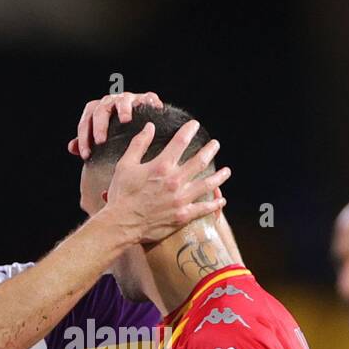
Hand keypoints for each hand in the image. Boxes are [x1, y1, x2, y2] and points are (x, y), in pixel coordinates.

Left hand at [68, 91, 163, 159]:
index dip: (84, 138)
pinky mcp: (145, 98)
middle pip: (102, 109)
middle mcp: (110, 101)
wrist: (137, 121)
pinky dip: (150, 101)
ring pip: (123, 100)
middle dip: (100, 125)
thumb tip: (71, 148)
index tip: (86, 155)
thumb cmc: (115, 133)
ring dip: (124, 109)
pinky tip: (155, 108)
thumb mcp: (99, 138)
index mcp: (97, 110)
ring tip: (126, 120)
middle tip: (101, 141)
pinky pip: (148, 97)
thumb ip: (85, 142)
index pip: (86, 122)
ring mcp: (128, 99)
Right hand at [101, 119, 229, 245]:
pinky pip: (204, 209)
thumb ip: (139, 144)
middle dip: (210, 150)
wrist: (121, 224)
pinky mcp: (183, 216)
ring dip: (220, 176)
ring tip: (227, 171)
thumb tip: (149, 127)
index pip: (180, 141)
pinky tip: (221, 200)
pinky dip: (215, 204)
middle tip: (215, 145)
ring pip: (207, 184)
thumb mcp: (125, 165)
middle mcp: (175, 181)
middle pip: (199, 161)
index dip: (190, 130)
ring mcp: (181, 199)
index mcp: (161, 166)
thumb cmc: (121, 194)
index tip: (195, 125)